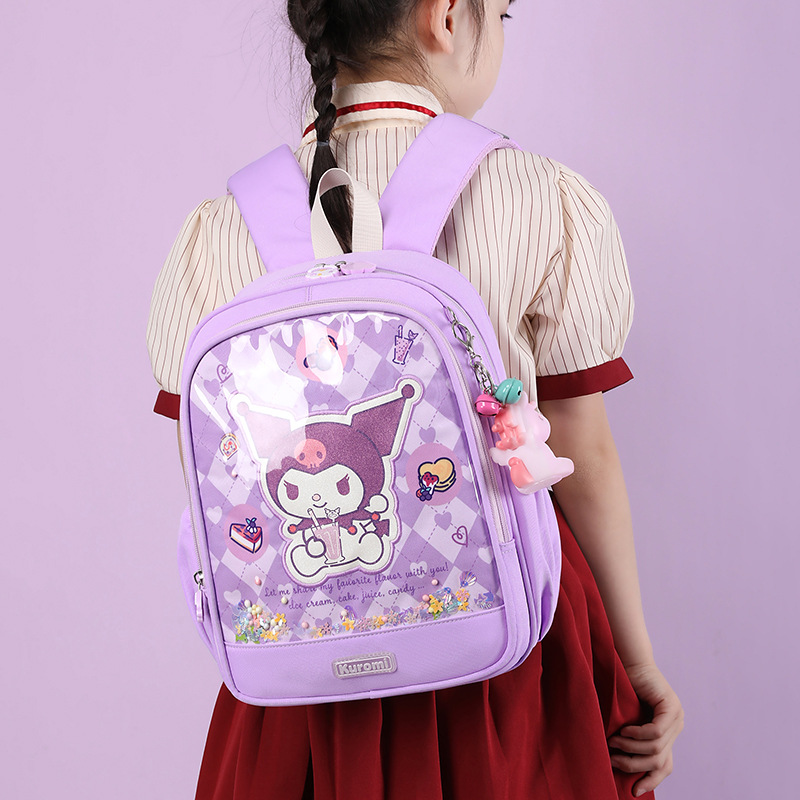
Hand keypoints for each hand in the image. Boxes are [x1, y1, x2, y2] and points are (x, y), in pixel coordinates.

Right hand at [607, 662, 683, 796]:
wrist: (628, 662)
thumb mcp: (629, 722)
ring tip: (612, 742)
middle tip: (612, 760)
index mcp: (668, 733)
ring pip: (656, 748)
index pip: (665, 765)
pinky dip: (637, 735)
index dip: (651, 780)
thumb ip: (634, 740)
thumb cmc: (623, 690)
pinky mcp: (670, 706)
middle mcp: (676, 726)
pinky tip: (623, 730)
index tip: (634, 791)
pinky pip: (656, 732)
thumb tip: (622, 767)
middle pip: (659, 760)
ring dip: (630, 748)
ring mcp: (676, 716)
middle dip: (633, 765)